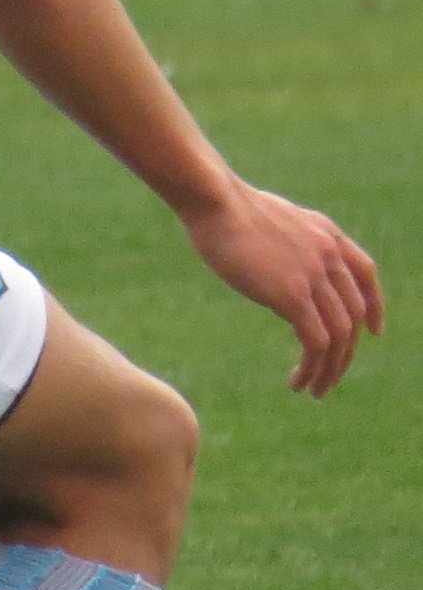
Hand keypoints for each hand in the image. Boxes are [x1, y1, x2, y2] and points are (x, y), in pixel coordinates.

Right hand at [180, 178, 383, 394]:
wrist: (215, 200)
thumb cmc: (224, 205)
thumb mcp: (269, 217)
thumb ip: (286, 240)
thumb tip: (275, 258)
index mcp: (326, 233)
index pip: (366, 274)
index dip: (374, 306)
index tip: (373, 331)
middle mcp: (329, 255)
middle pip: (354, 314)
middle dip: (347, 351)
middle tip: (330, 376)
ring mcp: (315, 275)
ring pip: (340, 335)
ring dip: (331, 368)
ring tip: (315, 389)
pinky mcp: (293, 295)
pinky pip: (317, 342)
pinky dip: (313, 366)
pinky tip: (297, 380)